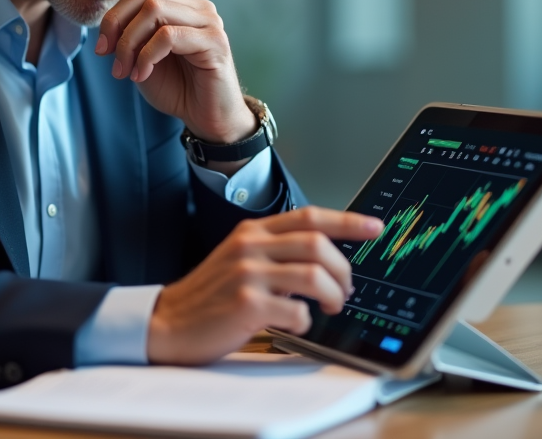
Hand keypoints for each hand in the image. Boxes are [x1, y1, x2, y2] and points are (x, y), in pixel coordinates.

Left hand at [95, 0, 254, 144]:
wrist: (206, 118)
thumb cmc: (176, 87)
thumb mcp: (143, 57)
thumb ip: (131, 34)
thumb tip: (106, 22)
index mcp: (180, 7)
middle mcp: (197, 8)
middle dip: (116, 22)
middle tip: (105, 53)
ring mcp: (208, 22)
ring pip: (154, 11)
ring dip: (128, 42)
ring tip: (123, 69)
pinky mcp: (214, 41)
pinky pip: (168, 36)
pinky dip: (146, 55)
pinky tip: (141, 74)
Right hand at [146, 206, 383, 365]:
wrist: (166, 321)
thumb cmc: (210, 296)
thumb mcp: (239, 259)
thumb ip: (275, 250)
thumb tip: (325, 255)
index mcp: (252, 232)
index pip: (309, 216)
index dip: (347, 221)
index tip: (375, 226)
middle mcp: (250, 246)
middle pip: (318, 244)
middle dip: (345, 270)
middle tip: (346, 290)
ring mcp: (247, 274)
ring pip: (314, 275)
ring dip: (334, 295)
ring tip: (331, 307)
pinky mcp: (245, 304)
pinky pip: (297, 312)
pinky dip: (306, 322)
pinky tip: (295, 325)